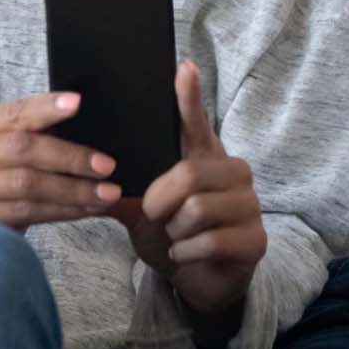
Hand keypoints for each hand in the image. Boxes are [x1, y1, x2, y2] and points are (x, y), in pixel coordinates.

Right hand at [0, 92, 122, 228]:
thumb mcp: (0, 139)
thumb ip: (29, 129)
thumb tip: (81, 120)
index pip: (12, 112)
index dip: (45, 107)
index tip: (77, 102)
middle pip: (21, 150)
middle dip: (69, 157)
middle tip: (106, 165)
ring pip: (26, 186)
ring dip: (73, 191)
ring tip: (106, 193)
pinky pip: (26, 214)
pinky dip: (61, 211)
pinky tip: (86, 209)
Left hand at [113, 60, 265, 325]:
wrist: (197, 280)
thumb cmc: (171, 233)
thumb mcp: (143, 211)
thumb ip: (126, 188)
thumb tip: (92, 171)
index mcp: (204, 156)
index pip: (196, 121)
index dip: (189, 96)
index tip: (182, 68)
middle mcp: (233, 171)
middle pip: (188, 173)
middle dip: (159, 202)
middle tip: (155, 216)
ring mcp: (249, 204)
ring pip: (197, 209)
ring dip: (173, 232)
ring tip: (176, 237)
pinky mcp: (256, 238)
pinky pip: (209, 241)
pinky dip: (185, 253)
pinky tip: (185, 254)